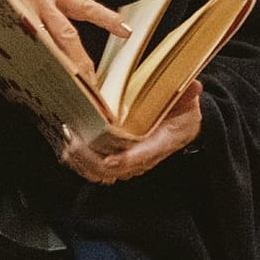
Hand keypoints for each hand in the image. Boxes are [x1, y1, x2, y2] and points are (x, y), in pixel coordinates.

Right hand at [0, 0, 129, 80]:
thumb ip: (47, 14)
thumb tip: (63, 49)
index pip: (84, 6)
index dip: (106, 18)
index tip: (126, 31)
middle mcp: (39, 0)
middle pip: (66, 35)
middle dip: (80, 63)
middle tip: (92, 86)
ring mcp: (20, 12)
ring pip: (44, 44)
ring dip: (56, 69)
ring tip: (66, 90)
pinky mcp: (1, 22)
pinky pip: (16, 48)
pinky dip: (22, 65)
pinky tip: (27, 82)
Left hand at [59, 81, 202, 183]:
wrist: (181, 125)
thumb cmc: (181, 114)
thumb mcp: (188, 103)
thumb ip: (188, 95)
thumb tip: (193, 87)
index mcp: (162, 143)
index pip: (143, 157)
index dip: (126, 161)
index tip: (110, 160)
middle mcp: (143, 157)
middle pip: (115, 169)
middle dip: (92, 158)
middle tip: (74, 139)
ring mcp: (129, 161)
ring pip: (101, 172)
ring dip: (82, 161)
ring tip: (67, 142)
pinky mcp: (117, 160)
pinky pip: (96, 169)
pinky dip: (80, 163)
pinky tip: (67, 150)